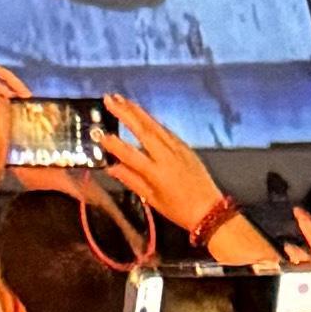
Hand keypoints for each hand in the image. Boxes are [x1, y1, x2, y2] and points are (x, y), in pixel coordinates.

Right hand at [105, 93, 265, 266]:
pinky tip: (143, 114)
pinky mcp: (186, 147)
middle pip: (143, 130)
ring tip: (122, 99)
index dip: (113, 143)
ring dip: (137, 111)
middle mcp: (167, 157)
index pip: (130, 154)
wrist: (211, 212)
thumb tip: (111, 167)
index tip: (99, 134)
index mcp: (157, 173)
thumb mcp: (153, 200)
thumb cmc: (179, 210)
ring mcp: (178, 149)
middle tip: (109, 99)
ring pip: (155, 125)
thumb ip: (131, 180)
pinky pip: (166, 130)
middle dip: (125, 113)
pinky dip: (152, 120)